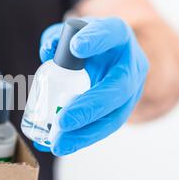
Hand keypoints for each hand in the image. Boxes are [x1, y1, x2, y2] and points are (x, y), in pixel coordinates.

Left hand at [35, 17, 148, 155]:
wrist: (111, 55)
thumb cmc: (87, 41)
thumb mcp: (72, 32)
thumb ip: (56, 39)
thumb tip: (47, 51)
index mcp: (118, 35)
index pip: (110, 33)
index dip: (95, 39)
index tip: (75, 47)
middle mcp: (130, 63)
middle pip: (117, 88)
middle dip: (89, 107)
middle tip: (62, 122)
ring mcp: (130, 90)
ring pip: (114, 117)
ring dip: (85, 134)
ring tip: (58, 145)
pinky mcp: (122, 110)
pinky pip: (104, 127)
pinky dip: (82, 139)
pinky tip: (62, 147)